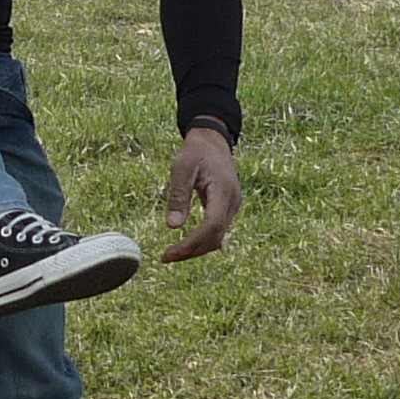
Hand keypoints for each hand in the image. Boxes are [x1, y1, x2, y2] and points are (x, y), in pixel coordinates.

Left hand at [158, 124, 239, 261]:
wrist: (213, 141)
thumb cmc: (195, 152)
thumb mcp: (181, 168)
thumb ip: (178, 197)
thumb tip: (172, 227)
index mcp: (223, 191)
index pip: (211, 226)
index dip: (192, 243)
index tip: (170, 253)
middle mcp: (233, 202)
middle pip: (215, 237)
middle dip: (192, 251)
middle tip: (166, 258)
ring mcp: (233, 206)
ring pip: (218, 238)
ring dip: (197, 249)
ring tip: (172, 254)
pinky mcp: (228, 208)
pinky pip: (217, 231)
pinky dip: (202, 241)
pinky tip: (185, 245)